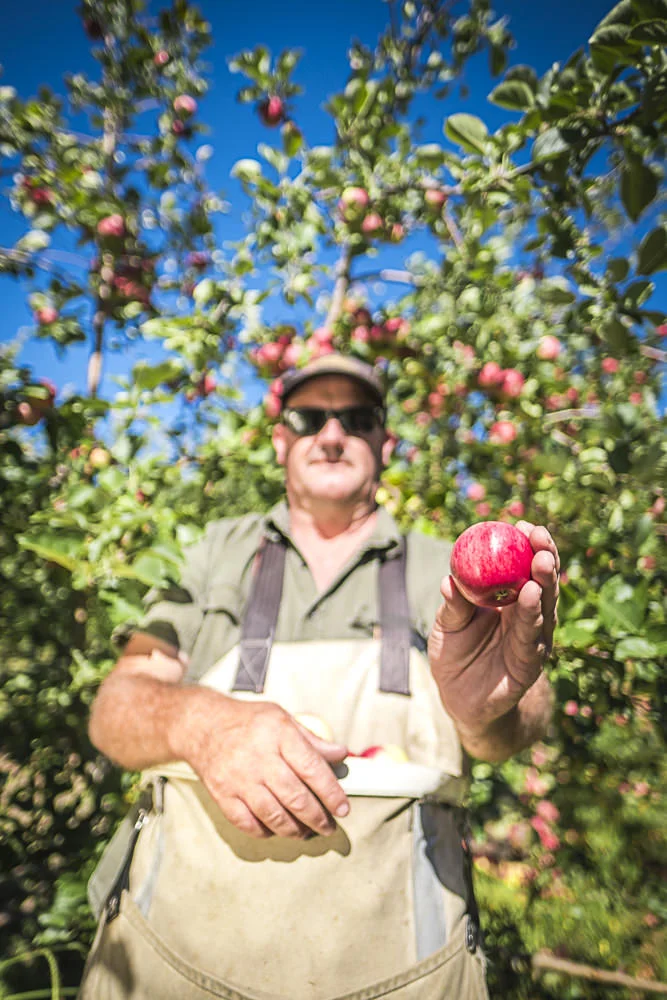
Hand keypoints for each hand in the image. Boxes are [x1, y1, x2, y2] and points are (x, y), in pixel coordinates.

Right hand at [183, 694, 349, 839]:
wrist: (204, 726)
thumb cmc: (249, 722)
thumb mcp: (283, 719)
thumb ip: (312, 740)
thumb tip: (340, 755)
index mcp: (278, 734)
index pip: (311, 768)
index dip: (331, 792)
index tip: (343, 808)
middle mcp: (259, 758)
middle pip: (294, 797)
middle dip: (317, 817)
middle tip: (329, 826)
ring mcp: (239, 779)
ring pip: (273, 815)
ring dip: (295, 830)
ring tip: (307, 832)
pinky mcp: (223, 795)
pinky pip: (248, 823)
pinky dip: (266, 831)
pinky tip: (277, 829)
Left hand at [428, 521, 558, 736]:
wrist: (460, 700)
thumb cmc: (454, 655)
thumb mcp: (447, 626)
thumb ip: (453, 606)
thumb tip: (449, 580)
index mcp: (509, 602)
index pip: (523, 569)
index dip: (527, 546)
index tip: (523, 525)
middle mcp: (527, 618)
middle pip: (541, 582)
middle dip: (544, 557)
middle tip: (538, 536)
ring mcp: (532, 640)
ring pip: (542, 607)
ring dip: (544, 582)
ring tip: (541, 561)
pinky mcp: (529, 664)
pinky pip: (531, 637)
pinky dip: (530, 615)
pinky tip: (530, 595)